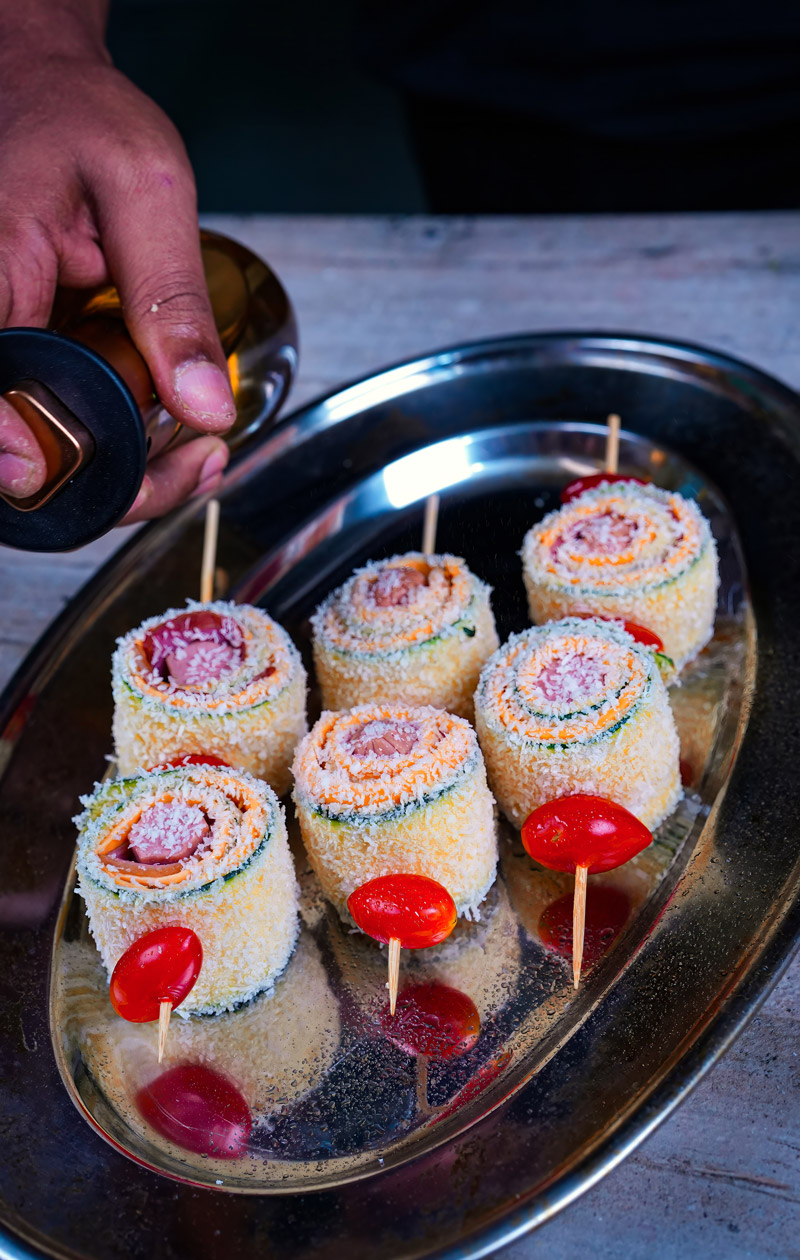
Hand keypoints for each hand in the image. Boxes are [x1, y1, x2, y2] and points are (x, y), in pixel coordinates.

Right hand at [0, 15, 231, 521]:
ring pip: (38, 452)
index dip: (10, 441)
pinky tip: (172, 434)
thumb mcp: (146, 190)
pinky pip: (60, 426)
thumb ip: (171, 296)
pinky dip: (117, 448)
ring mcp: (8, 351)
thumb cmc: (79, 121)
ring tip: (194, 454)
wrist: (50, 96)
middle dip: (101, 484)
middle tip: (189, 465)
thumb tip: (203, 405)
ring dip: (115, 478)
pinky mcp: (28, 362)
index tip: (49, 465)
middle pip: (12, 449)